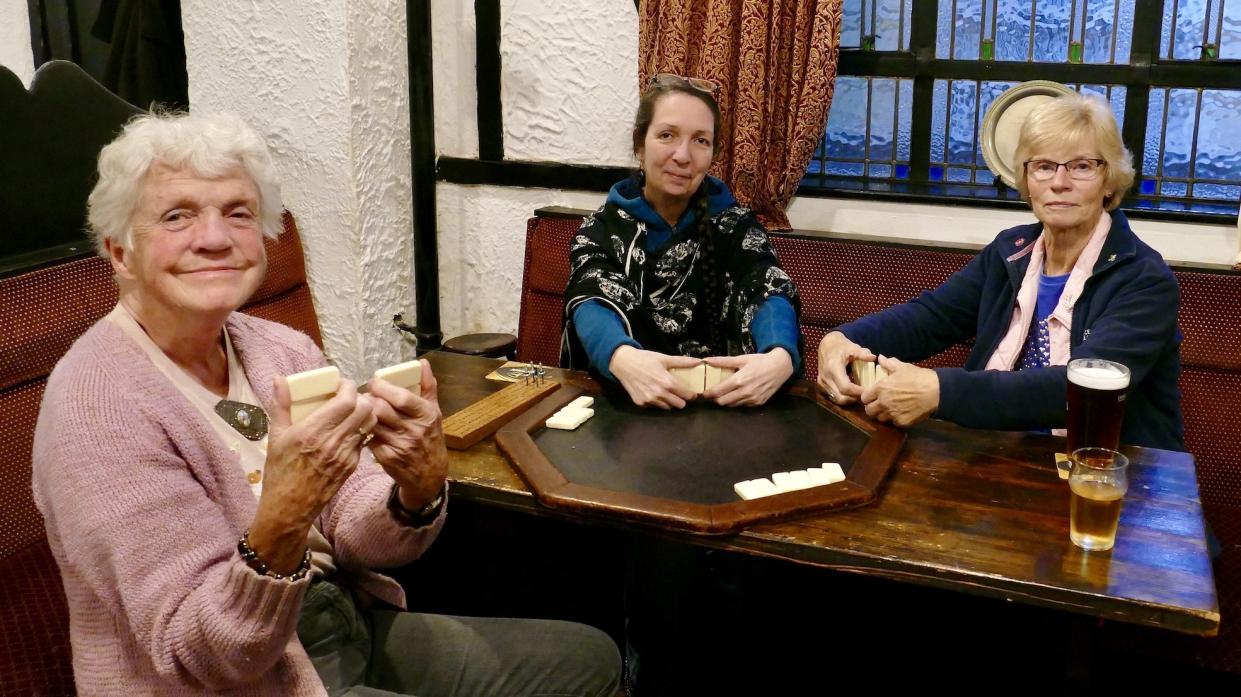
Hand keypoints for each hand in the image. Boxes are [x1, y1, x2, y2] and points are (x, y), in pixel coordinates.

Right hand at [250, 376, 376, 572]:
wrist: (289, 507)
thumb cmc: (279, 471)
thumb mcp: (276, 436)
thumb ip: (281, 405)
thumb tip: (280, 380)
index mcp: (313, 430)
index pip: (346, 399)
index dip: (349, 386)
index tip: (340, 384)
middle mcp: (333, 441)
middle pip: (364, 408)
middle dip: (360, 397)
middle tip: (349, 396)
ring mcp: (346, 454)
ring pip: (370, 423)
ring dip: (364, 413)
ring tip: (352, 411)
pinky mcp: (352, 466)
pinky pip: (364, 440)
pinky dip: (361, 430)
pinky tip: (349, 430)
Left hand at [365, 359, 448, 508]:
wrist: (430, 475)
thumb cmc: (430, 438)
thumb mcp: (434, 412)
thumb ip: (427, 386)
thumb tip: (422, 363)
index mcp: (426, 415)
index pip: (401, 397)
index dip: (383, 387)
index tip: (375, 382)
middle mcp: (414, 430)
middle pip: (382, 409)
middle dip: (370, 399)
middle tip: (365, 396)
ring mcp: (400, 445)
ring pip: (373, 423)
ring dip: (365, 415)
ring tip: (363, 410)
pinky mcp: (387, 458)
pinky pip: (369, 439)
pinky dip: (366, 433)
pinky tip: (367, 429)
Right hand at [609, 346, 702, 408]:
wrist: (623, 363)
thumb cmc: (645, 359)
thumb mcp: (664, 358)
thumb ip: (683, 362)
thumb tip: (699, 361)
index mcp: (668, 383)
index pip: (687, 396)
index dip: (691, 394)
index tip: (690, 392)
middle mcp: (659, 394)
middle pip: (679, 405)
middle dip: (681, 400)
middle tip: (678, 393)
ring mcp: (649, 400)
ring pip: (667, 407)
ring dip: (668, 402)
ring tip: (665, 392)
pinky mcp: (641, 403)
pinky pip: (653, 406)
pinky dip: (655, 401)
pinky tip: (652, 392)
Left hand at [702, 349, 792, 406]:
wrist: (780, 367)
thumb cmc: (759, 361)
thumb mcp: (741, 359)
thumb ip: (723, 361)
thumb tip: (706, 360)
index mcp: (739, 380)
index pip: (717, 392)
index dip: (708, 393)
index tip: (704, 392)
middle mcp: (745, 392)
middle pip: (723, 402)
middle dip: (716, 398)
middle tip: (715, 392)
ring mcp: (752, 399)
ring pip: (732, 405)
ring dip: (727, 400)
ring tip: (727, 392)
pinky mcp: (758, 403)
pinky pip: (743, 405)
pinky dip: (739, 400)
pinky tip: (740, 393)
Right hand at [817, 331, 874, 404]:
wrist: (826, 346)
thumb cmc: (840, 346)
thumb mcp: (852, 347)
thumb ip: (862, 353)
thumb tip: (873, 357)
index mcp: (833, 368)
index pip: (846, 387)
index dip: (858, 392)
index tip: (869, 391)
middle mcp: (825, 378)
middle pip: (841, 397)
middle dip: (855, 399)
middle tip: (867, 395)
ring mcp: (822, 383)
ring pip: (837, 399)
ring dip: (849, 400)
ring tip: (860, 395)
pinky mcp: (821, 386)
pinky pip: (833, 397)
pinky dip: (844, 398)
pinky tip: (852, 393)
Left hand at [860, 355, 938, 426]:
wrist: (936, 392)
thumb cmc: (918, 377)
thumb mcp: (903, 367)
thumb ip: (889, 364)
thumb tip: (880, 358)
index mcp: (880, 388)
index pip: (864, 397)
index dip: (867, 397)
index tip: (871, 396)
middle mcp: (883, 403)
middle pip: (869, 411)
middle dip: (872, 408)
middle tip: (878, 404)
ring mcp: (892, 414)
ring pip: (880, 418)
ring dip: (883, 414)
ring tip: (889, 409)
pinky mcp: (902, 422)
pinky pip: (894, 423)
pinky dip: (896, 419)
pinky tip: (901, 413)